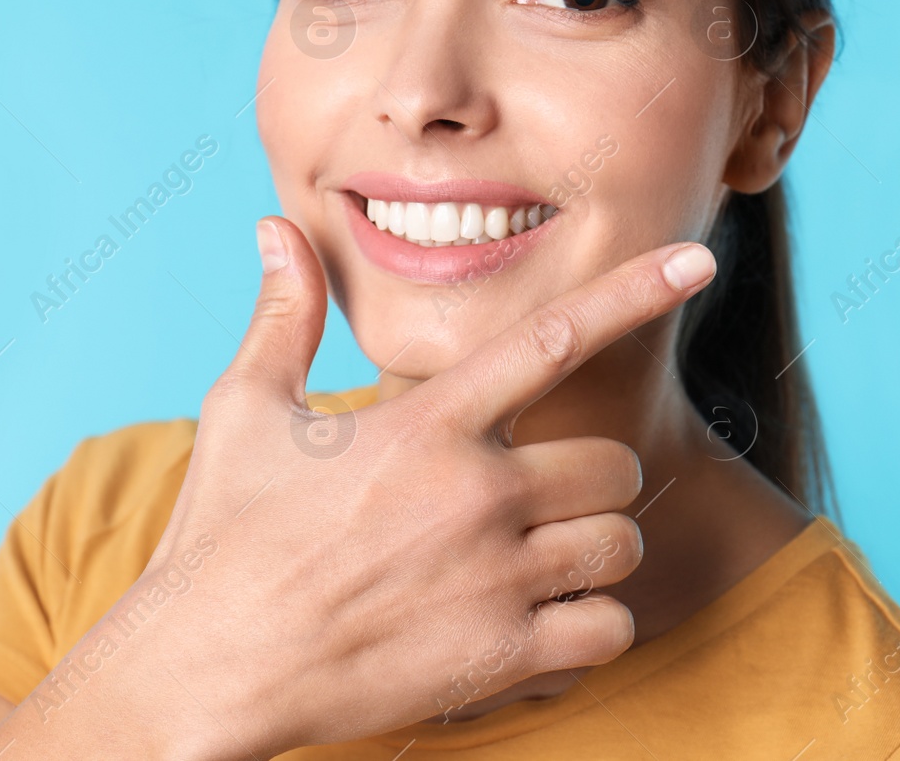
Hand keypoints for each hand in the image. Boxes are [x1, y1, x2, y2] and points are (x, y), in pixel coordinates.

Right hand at [20, 217, 715, 758]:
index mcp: (426, 423)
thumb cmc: (220, 536)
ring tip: (536, 561)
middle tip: (536, 499)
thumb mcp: (244, 411)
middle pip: (616, 465)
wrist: (205, 670)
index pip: (552, 339)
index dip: (633, 292)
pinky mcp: (501, 656)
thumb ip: (284, 316)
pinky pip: (610, 630)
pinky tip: (541, 624)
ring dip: (595, 550)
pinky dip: (591, 628)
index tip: (694, 261)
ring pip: (623, 544)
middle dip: (590, 481)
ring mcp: (496, 578)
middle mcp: (476, 492)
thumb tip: (274, 229)